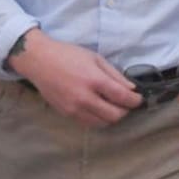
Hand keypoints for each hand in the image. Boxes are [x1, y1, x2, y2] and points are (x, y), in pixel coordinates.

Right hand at [7, 30, 141, 127]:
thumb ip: (114, 74)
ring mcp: (74, 109)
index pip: (122, 98)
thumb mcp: (95, 58)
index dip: (135, 101)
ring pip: (102, 123)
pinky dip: (98, 119)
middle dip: (125, 111)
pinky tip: (98, 108)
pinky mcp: (66, 114)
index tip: (139, 99)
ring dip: (112, 117)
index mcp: (94, 80)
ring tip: (112, 106)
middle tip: (126, 103)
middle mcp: (85, 98)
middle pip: (114, 115)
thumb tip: (131, 89)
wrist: (40, 61)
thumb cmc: (68, 55)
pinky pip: (89, 123)